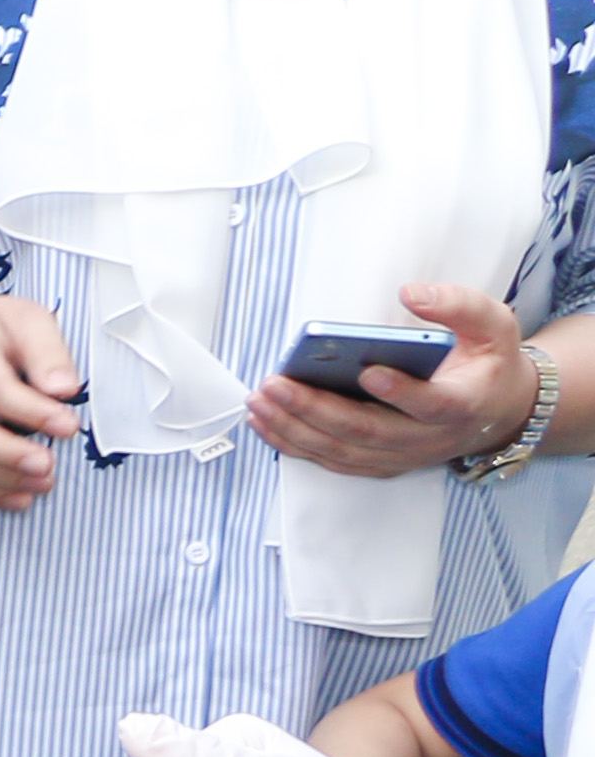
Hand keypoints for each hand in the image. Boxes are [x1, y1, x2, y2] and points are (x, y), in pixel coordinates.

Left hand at [250, 285, 541, 479]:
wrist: (497, 411)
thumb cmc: (487, 364)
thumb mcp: (494, 325)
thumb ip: (460, 306)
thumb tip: (412, 294)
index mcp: (462, 404)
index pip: (431, 404)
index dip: (400, 391)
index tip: (367, 370)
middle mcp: (428, 439)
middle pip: (367, 431)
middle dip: (316, 410)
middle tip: (275, 385)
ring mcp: (401, 456)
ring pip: (341, 450)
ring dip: (294, 428)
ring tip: (258, 401)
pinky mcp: (378, 463)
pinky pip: (331, 460)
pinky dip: (294, 444)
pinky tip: (264, 422)